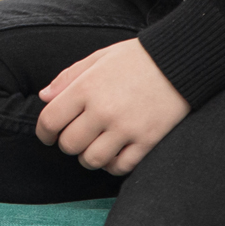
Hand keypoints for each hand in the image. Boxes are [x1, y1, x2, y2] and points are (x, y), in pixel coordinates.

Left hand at [34, 38, 189, 176]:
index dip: (44, 133)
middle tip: (77, 137)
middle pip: (69, 145)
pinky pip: (120, 167)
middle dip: (68, 144)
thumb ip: (69, 77)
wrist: (180, 61)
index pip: (50, 120)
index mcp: (86, 87)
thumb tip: (44, 97)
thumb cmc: (136, 58)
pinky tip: (116, 153)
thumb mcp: (99, 58)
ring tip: (96, 147)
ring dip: (89, 157)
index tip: (48, 136)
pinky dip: (113, 165)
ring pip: (92, 160)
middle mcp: (103, 110)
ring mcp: (126, 128)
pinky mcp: (147, 141)